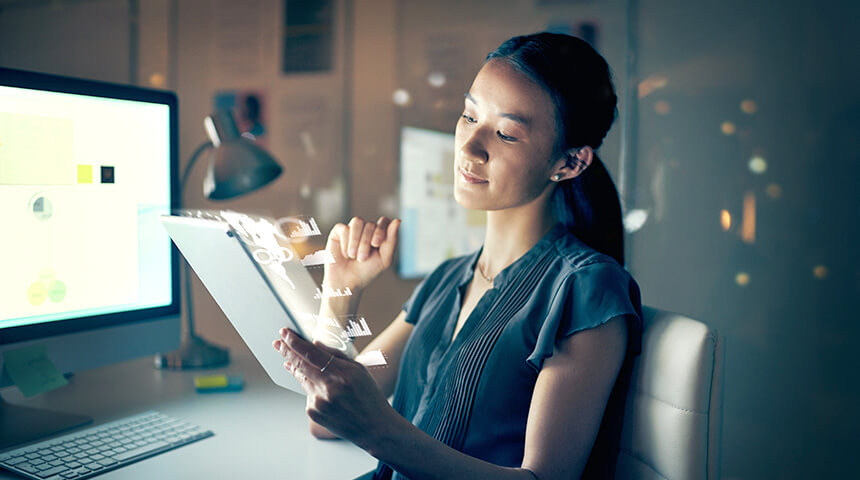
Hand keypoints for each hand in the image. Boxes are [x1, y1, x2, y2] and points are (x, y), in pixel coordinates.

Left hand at [272, 328, 395, 449]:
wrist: (374, 427)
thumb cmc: (369, 396)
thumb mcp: (359, 370)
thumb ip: (336, 356)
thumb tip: (315, 344)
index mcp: (341, 374)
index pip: (311, 353)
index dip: (295, 342)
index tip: (285, 333)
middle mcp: (327, 388)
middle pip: (300, 364)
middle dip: (286, 351)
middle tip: (277, 343)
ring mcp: (318, 402)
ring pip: (302, 379)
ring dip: (296, 369)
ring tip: (289, 361)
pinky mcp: (313, 413)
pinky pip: (308, 394)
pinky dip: (311, 388)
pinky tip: (321, 390)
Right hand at [323, 216, 399, 291]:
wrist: (346, 282)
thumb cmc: (366, 272)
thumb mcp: (384, 259)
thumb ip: (392, 240)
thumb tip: (398, 220)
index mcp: (378, 234)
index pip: (384, 221)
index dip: (381, 229)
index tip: (376, 244)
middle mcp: (366, 229)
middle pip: (370, 224)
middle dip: (365, 243)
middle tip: (362, 258)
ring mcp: (352, 229)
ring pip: (357, 222)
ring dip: (355, 241)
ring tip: (353, 256)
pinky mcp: (338, 231)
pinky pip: (344, 228)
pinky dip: (345, 243)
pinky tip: (344, 254)